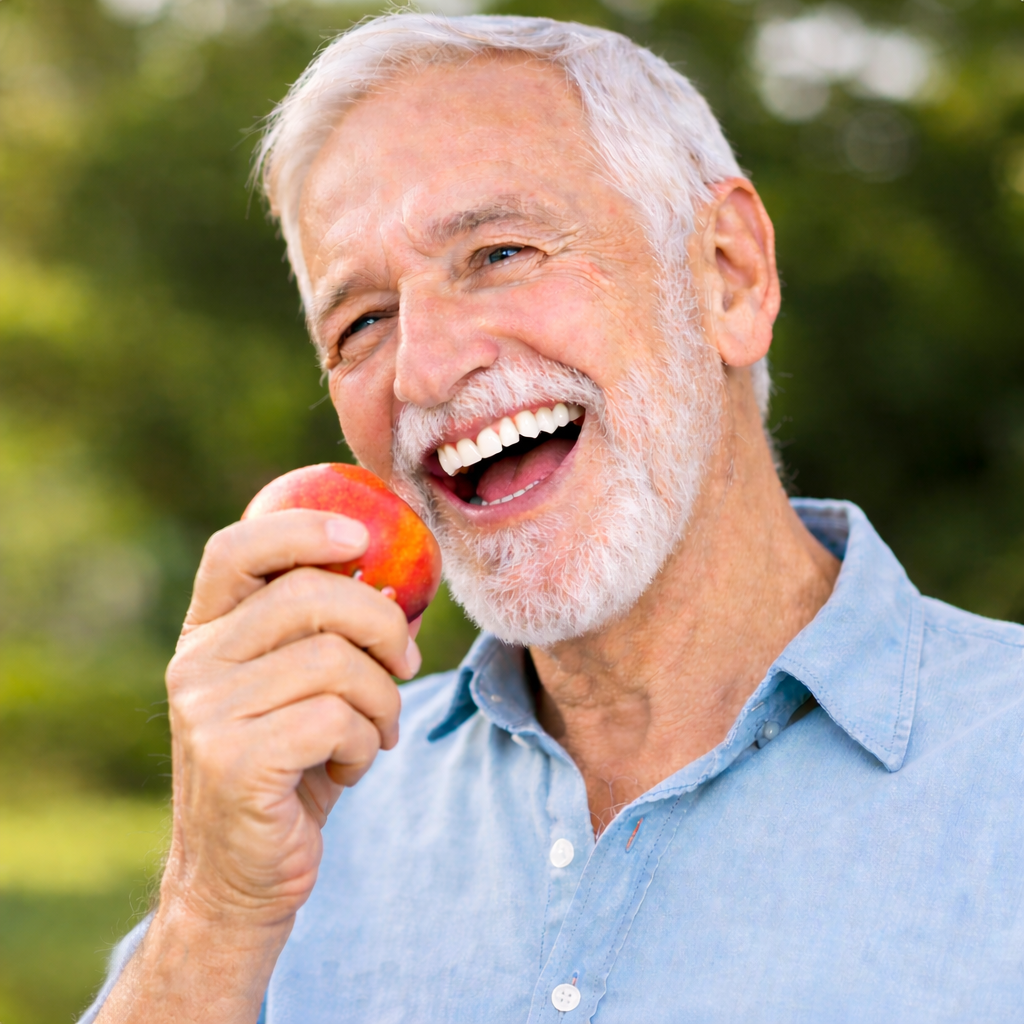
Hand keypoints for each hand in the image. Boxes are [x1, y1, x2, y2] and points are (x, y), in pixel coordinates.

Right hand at [162, 507, 418, 925]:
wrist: (241, 876)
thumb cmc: (288, 768)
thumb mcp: (297, 690)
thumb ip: (323, 633)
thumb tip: (397, 579)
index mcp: (206, 634)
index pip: (235, 549)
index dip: (301, 528)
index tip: (362, 535)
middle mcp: (194, 664)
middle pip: (309, 595)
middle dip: (382, 624)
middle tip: (407, 664)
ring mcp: (207, 712)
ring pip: (334, 661)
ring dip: (382, 699)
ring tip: (378, 732)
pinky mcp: (234, 760)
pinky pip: (336, 720)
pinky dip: (366, 743)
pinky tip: (351, 767)